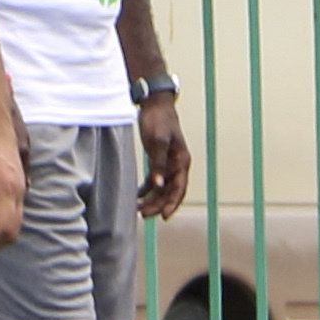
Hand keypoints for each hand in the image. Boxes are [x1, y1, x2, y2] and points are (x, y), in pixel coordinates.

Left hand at [135, 93, 187, 218]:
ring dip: (152, 199)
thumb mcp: (157, 141)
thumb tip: (157, 185)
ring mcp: (169, 162)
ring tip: (139, 210)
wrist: (155, 103)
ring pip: (162, 187)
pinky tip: (137, 196)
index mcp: (181, 161)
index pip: (179, 188)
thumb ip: (158, 163)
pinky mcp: (159, 159)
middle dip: (159, 204)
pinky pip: (155, 179)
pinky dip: (147, 189)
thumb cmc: (158, 120)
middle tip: (144, 215)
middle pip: (170, 191)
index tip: (163, 216)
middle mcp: (177, 164)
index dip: (172, 203)